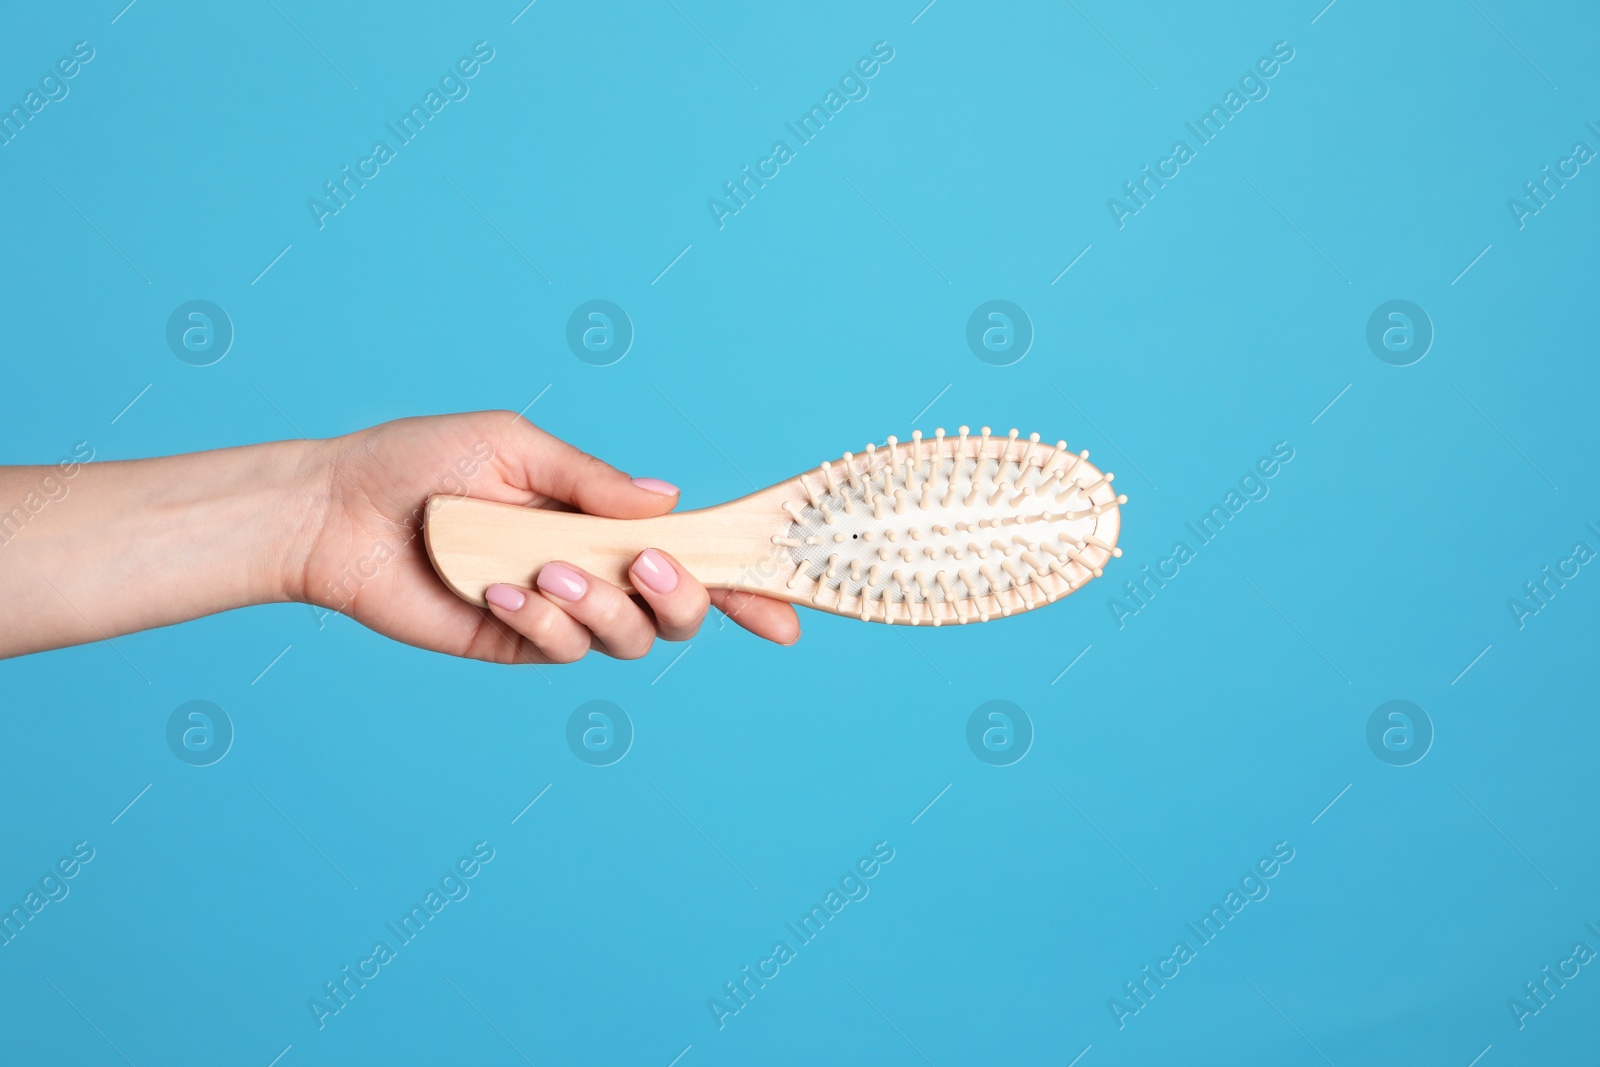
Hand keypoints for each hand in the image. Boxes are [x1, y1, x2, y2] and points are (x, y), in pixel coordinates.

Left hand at [297, 411, 798, 663]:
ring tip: (544, 571)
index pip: (693, 556)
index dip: (743, 586)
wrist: (341, 508)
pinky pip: (559, 648)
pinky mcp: (515, 643)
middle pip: (680, 612)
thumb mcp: (517, 447)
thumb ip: (592, 482)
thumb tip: (669, 501)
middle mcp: (593, 571)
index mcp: (605, 522)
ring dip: (603, 608)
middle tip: (646, 566)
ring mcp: (558, 612)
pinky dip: (541, 622)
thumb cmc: (424, 462)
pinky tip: (497, 589)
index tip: (786, 608)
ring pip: (628, 639)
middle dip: (683, 597)